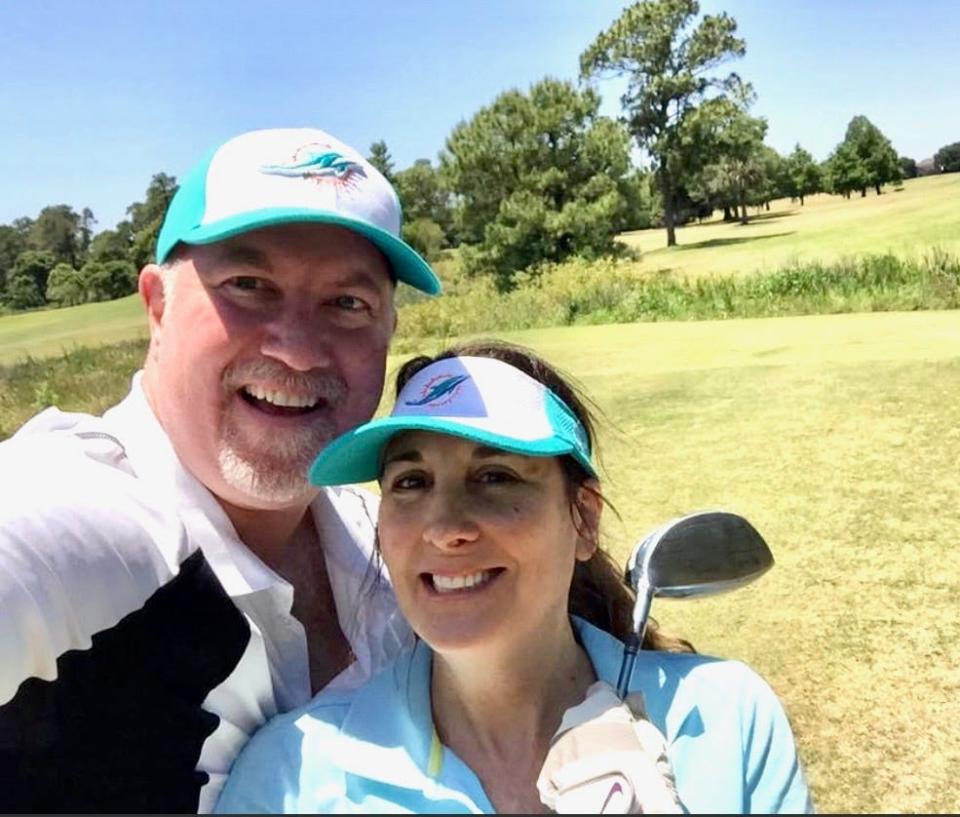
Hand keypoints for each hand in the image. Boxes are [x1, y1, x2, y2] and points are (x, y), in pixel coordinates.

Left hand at [536, 680, 682, 813]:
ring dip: (581, 750)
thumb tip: (635, 696)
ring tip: (598, 770)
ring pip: (570, 740)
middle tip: (611, 750)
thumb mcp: (651, 738)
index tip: (621, 718)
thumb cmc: (637, 764)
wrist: (608, 799)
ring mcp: (556, 741)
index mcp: (599, 703)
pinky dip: (570, 771)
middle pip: (583, 716)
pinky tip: (584, 784)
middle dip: (594, 730)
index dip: (611, 704)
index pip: (601, 691)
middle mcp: (573, 715)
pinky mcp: (546, 769)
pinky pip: (559, 765)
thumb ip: (639, 714)